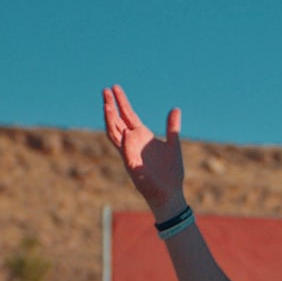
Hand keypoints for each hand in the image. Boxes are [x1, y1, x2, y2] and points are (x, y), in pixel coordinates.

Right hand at [102, 84, 185, 218]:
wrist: (170, 192)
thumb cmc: (170, 172)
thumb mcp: (173, 144)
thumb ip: (172, 127)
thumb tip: (175, 109)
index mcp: (141, 135)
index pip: (127, 115)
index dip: (121, 102)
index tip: (114, 87)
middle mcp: (132, 142)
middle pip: (117, 121)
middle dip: (111, 106)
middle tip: (105, 90)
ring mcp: (129, 153)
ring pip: (115, 133)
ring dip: (110, 120)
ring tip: (107, 106)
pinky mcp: (132, 165)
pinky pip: (125, 152)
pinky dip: (124, 142)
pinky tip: (125, 132)